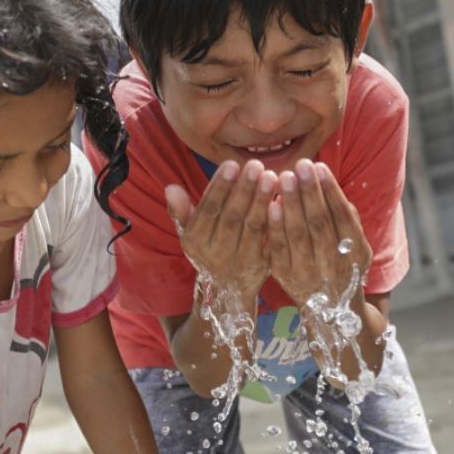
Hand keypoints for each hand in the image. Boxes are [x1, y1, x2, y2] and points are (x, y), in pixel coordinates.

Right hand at [166, 160, 276, 298]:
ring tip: (270, 176)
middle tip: (255, 165)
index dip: (220, 187)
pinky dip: (276, 220)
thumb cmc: (209, 248)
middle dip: (243, 190)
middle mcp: (216, 254)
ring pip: (252, 227)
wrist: (228, 290)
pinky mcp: (262, 266)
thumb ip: (181, 210)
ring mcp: (240, 261)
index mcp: (196, 241)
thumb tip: (170, 187)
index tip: (231, 163)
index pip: (208, 210)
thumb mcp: (190, 232)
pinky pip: (269, 240)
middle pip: (231, 217)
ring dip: (261, 200)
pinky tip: (283, 200)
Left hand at [265, 160, 368, 303]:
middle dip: (309, 191)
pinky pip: (279, 249)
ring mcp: (309, 273)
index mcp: (355, 252)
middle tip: (301, 164)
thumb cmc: (343, 267)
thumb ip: (348, 220)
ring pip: (299, 233)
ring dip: (291, 203)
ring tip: (284, 176)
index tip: (319, 166)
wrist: (332, 314)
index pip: (343, 216)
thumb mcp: (357, 247)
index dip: (331, 190)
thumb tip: (331, 186)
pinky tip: (271, 204)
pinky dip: (275, 226)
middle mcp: (334, 264)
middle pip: (320, 222)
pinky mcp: (286, 277)